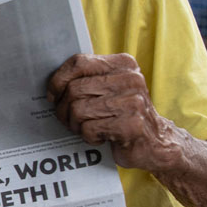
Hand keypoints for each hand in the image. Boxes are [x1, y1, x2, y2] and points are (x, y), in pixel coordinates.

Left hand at [46, 53, 181, 171]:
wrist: (155, 143)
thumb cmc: (123, 114)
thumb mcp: (109, 89)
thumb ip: (87, 78)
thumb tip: (51, 82)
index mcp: (123, 64)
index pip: (79, 62)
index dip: (58, 80)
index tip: (52, 95)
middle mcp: (131, 79)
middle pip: (74, 89)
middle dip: (63, 108)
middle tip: (69, 119)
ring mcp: (133, 102)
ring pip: (78, 110)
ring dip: (75, 124)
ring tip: (85, 128)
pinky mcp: (132, 125)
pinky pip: (89, 129)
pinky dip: (88, 137)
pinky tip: (100, 137)